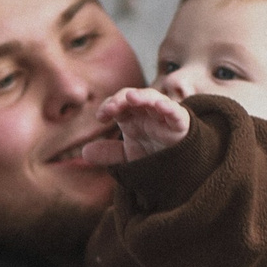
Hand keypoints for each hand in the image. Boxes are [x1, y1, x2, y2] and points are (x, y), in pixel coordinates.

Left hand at [77, 85, 191, 167]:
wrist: (178, 169)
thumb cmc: (153, 154)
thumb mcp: (128, 156)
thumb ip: (109, 153)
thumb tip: (85, 152)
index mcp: (133, 116)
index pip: (119, 104)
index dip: (109, 106)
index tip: (101, 117)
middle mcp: (147, 113)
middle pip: (134, 97)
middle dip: (121, 99)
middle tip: (110, 109)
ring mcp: (164, 117)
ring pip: (154, 99)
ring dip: (142, 97)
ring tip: (131, 97)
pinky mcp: (181, 125)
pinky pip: (176, 113)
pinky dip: (169, 108)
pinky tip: (160, 106)